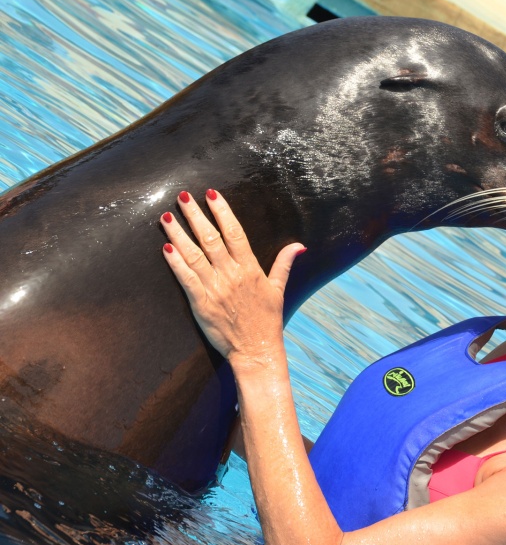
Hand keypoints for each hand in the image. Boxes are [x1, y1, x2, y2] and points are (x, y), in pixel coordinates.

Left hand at [160, 189, 304, 370]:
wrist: (257, 350)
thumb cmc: (267, 319)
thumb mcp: (278, 289)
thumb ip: (284, 264)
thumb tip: (299, 246)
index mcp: (251, 268)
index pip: (235, 233)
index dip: (223, 212)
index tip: (212, 194)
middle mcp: (233, 275)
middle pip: (211, 238)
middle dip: (195, 215)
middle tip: (182, 197)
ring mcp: (216, 289)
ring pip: (195, 255)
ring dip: (179, 234)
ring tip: (166, 217)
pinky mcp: (202, 304)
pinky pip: (187, 279)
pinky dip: (176, 262)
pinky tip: (166, 247)